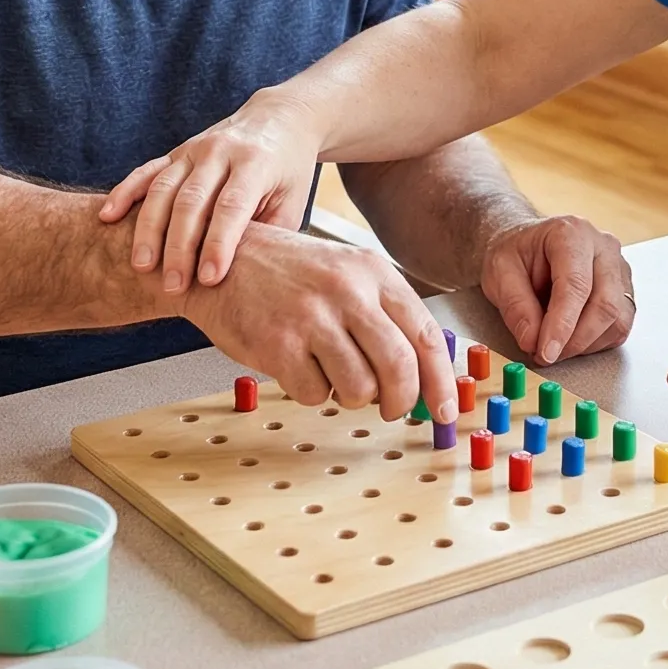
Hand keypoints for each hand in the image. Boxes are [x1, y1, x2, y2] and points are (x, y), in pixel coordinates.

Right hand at [100, 90, 323, 292]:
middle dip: (179, 247)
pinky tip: (108, 217)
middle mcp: (220, 152)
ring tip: (141, 266)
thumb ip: (271, 232)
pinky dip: (125, 193)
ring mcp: (194, 149)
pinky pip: (146, 172)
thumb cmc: (288, 170)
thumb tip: (247, 275)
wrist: (279, 119)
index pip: (231, 206)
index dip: (218, 244)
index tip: (208, 279)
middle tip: (172, 285)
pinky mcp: (177, 152)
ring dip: (149, 229)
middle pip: (191, 201)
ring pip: (163, 189)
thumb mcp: (293, 200)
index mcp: (255, 163)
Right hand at [178, 224, 457, 421]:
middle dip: (401, 400)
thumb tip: (424, 377)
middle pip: (399, 368)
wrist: (220, 259)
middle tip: (392, 408)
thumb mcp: (346, 275)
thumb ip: (385, 317)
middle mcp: (347, 291)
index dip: (441, 381)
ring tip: (332, 373)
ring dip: (350, 396)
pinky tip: (298, 365)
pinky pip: (314, 394)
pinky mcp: (278, 344)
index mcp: (373, 272)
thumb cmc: (288, 273)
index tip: (447, 409)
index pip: (426, 336)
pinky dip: (311, 391)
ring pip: (359, 389)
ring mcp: (312, 317)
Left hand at [480, 215, 632, 364]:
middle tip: (546, 355)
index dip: (562, 324)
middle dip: (575, 340)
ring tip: (554, 345)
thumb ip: (515, 305)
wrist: (528, 245)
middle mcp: (603, 247)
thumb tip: (532, 341)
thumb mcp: (499, 272)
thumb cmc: (516, 253)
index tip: (546, 351)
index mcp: (571, 233)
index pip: (575, 285)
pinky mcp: (624, 291)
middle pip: (605, 304)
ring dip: (585, 344)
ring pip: (617, 320)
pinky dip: (596, 343)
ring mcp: (619, 269)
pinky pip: (620, 327)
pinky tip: (571, 338)